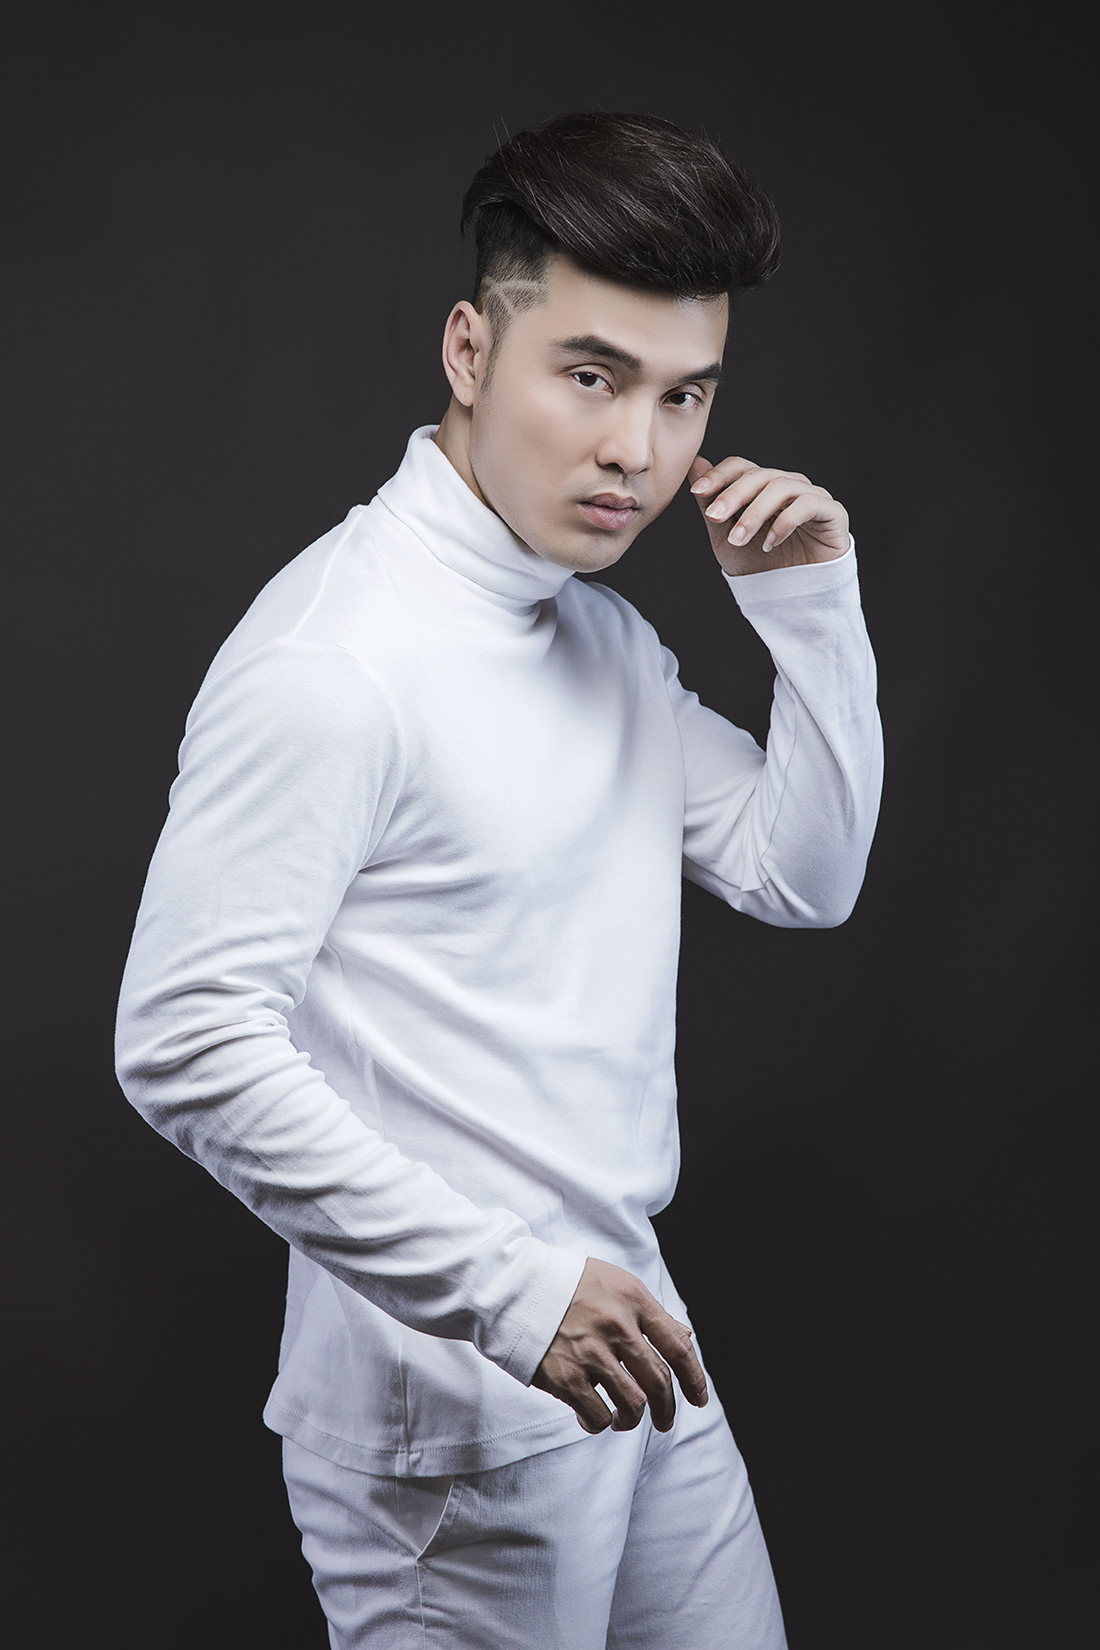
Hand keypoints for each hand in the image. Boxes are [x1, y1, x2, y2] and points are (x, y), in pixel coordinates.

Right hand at [531, 1257, 707, 1433]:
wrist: (513, 1287)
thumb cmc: (567, 1284)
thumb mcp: (615, 1283)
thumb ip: (650, 1312)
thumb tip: (685, 1338)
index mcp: (633, 1299)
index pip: (678, 1346)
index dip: (695, 1378)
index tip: (698, 1397)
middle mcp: (616, 1325)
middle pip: (659, 1381)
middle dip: (667, 1408)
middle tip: (664, 1420)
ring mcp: (590, 1352)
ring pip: (633, 1404)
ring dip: (634, 1420)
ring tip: (625, 1420)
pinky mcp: (565, 1376)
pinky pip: (597, 1415)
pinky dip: (600, 1424)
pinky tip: (595, 1419)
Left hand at [688, 454, 849, 576]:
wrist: (792, 598)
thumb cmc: (761, 566)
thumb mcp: (726, 538)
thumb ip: (711, 505)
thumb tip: (694, 465)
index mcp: (762, 488)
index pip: (741, 467)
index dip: (719, 475)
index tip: (698, 492)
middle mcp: (788, 486)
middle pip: (759, 474)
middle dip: (733, 495)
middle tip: (715, 517)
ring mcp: (812, 496)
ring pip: (782, 487)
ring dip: (755, 512)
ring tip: (739, 539)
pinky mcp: (832, 512)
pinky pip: (808, 504)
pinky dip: (785, 522)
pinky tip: (769, 543)